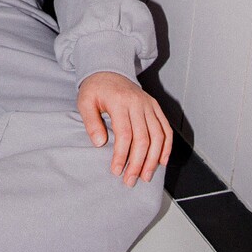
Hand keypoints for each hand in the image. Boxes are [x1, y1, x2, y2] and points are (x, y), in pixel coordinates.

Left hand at [77, 71, 171, 185]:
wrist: (109, 71)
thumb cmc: (95, 89)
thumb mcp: (85, 102)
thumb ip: (91, 122)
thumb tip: (100, 143)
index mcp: (120, 102)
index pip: (125, 133)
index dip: (122, 155)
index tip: (116, 170)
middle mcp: (138, 103)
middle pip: (143, 138)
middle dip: (138, 162)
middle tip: (130, 180)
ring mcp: (149, 105)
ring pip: (158, 136)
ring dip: (153, 159)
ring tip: (145, 176)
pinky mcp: (156, 107)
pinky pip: (166, 129)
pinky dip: (166, 146)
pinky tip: (161, 162)